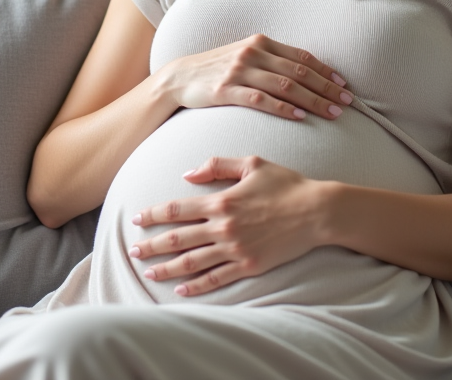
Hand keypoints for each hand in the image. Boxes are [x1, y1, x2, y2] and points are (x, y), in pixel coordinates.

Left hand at [128, 156, 331, 295]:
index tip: (136, 219)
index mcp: (221, 200)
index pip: (176, 209)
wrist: (317, 211)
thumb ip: (217, 166)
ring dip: (168, 268)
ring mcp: (235, 249)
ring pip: (192, 261)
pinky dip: (197, 286)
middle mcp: (223, 227)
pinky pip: (217, 278)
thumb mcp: (251, 163)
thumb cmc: (286, 184)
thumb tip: (188, 175)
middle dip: (152, 245)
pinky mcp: (249, 266)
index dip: (153, 215)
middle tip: (133, 251)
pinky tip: (182, 289)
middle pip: (177, 238)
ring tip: (149, 272)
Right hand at [160, 34, 352, 120]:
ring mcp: (239, 71)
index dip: (326, 71)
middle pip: (299, 72)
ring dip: (313, 100)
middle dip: (327, 88)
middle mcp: (253, 54)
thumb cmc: (217, 69)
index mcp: (260, 43)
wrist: (180, 76)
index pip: (301, 57)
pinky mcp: (227, 90)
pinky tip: (300, 116)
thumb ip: (271, 61)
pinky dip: (283, 108)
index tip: (344, 86)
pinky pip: (261, 100)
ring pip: (285, 86)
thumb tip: (304, 74)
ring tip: (332, 113)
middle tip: (347, 103)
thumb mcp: (245, 57)